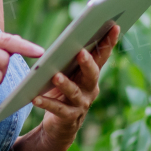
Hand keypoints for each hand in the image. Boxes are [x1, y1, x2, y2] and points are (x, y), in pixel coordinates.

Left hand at [32, 23, 120, 144]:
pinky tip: (35, 98)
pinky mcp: (69, 117)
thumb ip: (68, 56)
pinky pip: (58, 109)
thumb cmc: (62, 91)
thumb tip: (67, 36)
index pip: (102, 55)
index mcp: (91, 74)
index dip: (109, 41)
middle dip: (88, 62)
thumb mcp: (66, 72)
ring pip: (74, 92)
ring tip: (55, 76)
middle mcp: (90, 88)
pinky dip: (47, 103)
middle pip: (92, 73)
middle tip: (81, 52)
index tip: (115, 25)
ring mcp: (81, 104)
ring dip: (65, 83)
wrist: (60, 125)